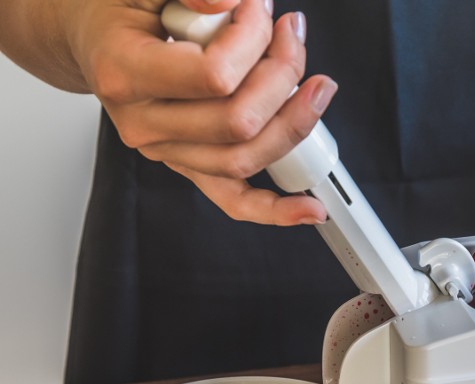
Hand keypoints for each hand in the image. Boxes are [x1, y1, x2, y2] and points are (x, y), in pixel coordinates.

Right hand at [65, 0, 333, 224]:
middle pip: (239, 122)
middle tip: (289, 35)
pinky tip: (310, 209)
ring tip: (316, 86)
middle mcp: (144, 124)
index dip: (253, 40)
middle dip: (282, 74)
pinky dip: (275, 209)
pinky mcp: (191, 167)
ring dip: (294, 123)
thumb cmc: (122, 12)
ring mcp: (168, 153)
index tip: (260, 10)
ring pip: (246, 158)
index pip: (214, 76)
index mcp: (125, 73)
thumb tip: (229, 2)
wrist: (96, 38)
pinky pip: (234, 201)